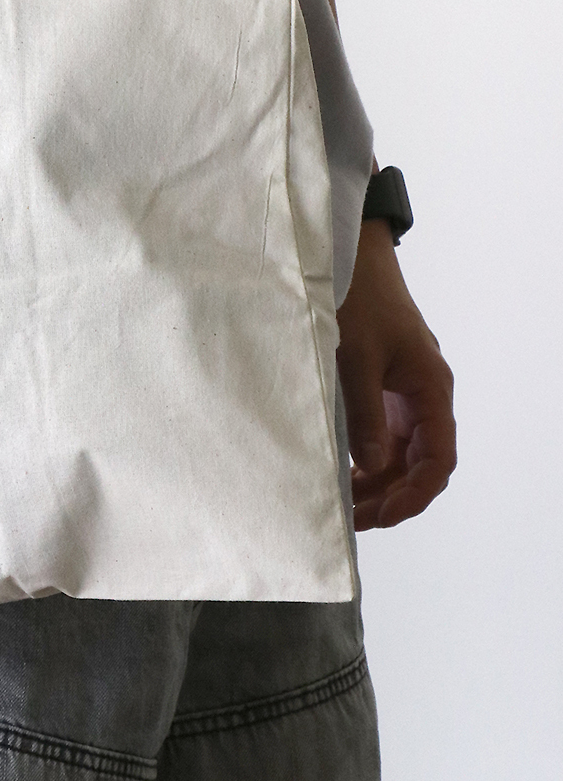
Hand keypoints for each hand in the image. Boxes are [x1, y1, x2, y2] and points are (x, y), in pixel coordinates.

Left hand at [335, 218, 455, 529]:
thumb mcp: (356, 359)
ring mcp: (404, 393)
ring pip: (401, 454)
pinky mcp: (384, 388)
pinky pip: (384, 436)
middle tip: (352, 521)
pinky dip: (368, 459)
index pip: (437, 459)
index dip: (413, 494)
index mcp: (430, 388)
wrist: (349, 259)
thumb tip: (370, 467)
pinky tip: (343, 474)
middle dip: (390, 497)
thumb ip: (363, 414)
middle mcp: (424, 396)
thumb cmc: (357, 300)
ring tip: (344, 506)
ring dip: (378, 482)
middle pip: (419, 464)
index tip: (382, 516)